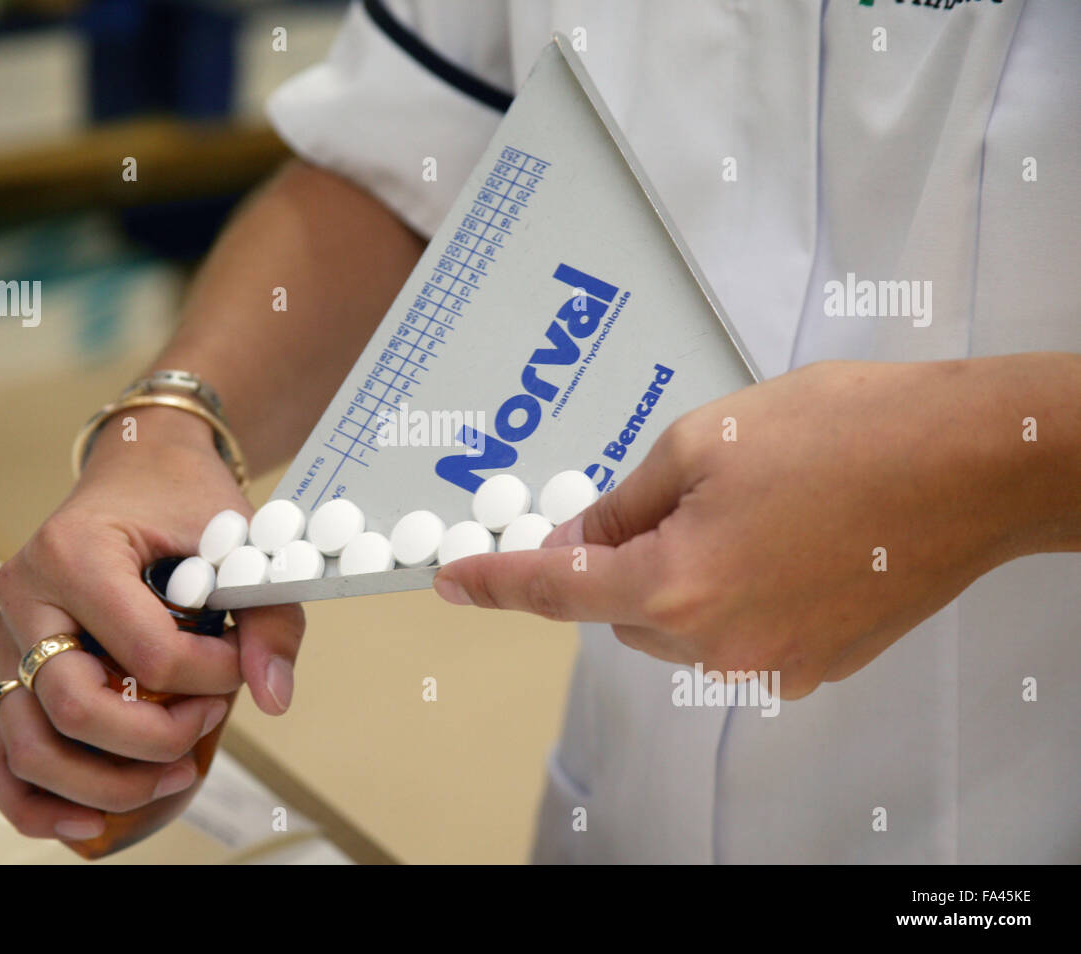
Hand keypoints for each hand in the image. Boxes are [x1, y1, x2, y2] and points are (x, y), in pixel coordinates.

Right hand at [0, 405, 304, 840]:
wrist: (138, 470)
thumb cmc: (182, 501)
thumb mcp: (238, 541)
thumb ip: (268, 616)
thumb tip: (273, 695)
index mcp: (75, 553)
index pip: (144, 650)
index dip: (207, 677)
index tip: (239, 668)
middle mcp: (25, 598)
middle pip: (71, 706)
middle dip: (152, 739)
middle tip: (208, 722)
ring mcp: (6, 639)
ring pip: (26, 744)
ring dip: (101, 783)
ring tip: (171, 777)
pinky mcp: (7, 671)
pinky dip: (35, 800)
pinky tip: (89, 820)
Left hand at [433, 359, 1048, 698]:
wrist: (972, 462)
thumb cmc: (845, 433)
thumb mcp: (703, 442)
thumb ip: (625, 503)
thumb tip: (580, 539)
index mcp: (676, 586)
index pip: (557, 591)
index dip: (497, 583)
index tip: (453, 583)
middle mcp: (717, 645)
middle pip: (622, 609)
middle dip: (624, 557)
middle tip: (677, 492)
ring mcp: (771, 664)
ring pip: (678, 626)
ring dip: (682, 576)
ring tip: (753, 507)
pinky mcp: (814, 665)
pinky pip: (737, 635)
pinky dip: (734, 594)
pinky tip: (784, 540)